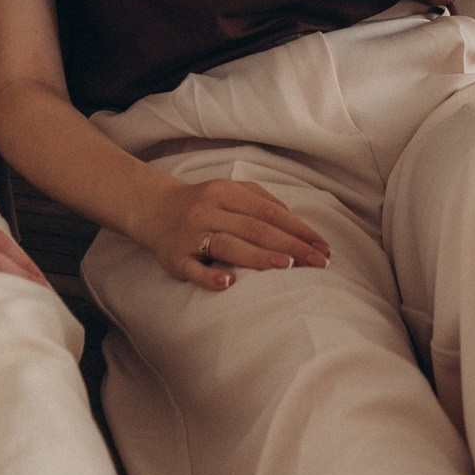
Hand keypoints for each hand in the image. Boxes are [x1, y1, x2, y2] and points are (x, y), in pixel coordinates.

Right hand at [134, 176, 330, 291]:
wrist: (153, 208)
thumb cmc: (203, 203)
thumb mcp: (231, 191)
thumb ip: (263, 201)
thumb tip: (298, 224)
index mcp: (225, 191)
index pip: (269, 212)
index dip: (298, 229)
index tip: (322, 246)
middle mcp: (208, 210)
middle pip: (254, 228)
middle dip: (290, 245)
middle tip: (317, 262)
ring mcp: (190, 234)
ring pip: (227, 244)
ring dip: (258, 256)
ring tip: (286, 267)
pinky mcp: (173, 257)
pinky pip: (191, 269)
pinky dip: (209, 276)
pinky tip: (228, 283)